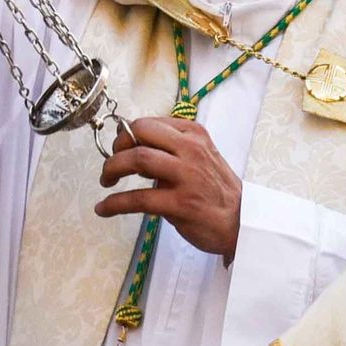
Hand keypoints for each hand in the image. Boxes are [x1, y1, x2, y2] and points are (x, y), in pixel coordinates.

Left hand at [96, 116, 241, 261]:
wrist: (242, 222)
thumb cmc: (215, 190)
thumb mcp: (198, 156)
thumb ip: (169, 146)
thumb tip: (127, 137)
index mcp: (194, 134)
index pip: (149, 123)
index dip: (126, 134)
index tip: (118, 147)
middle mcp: (191, 150)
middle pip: (141, 133)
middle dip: (117, 147)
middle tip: (111, 164)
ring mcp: (186, 176)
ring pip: (138, 159)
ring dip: (112, 169)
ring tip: (106, 181)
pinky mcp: (180, 204)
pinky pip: (138, 199)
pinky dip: (114, 203)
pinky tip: (104, 208)